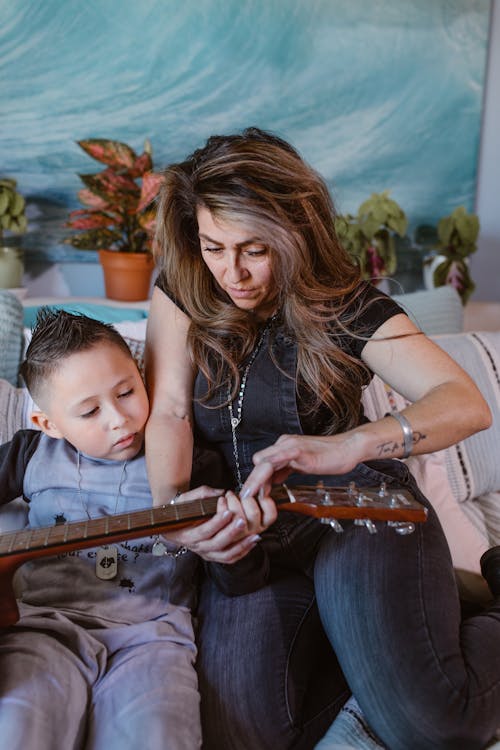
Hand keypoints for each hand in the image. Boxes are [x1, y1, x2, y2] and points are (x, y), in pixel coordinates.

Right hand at [161, 487, 276, 563]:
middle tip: (243, 521)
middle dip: (231, 533)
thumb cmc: (180, 511)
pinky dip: (242, 552)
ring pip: (224, 555)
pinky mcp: (213, 556)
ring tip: (253, 536)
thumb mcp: (185, 500)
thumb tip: (220, 492)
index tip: (228, 511)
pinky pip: (229, 559)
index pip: (203, 531)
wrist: (174, 526)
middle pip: (216, 544)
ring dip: (240, 546)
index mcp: (187, 534)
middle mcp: (196, 546)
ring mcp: (206, 553)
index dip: (217, 523)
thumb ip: (201, 494)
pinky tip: (252, 543)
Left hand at [241, 433, 360, 499]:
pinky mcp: (299, 452)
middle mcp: (284, 443)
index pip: (262, 462)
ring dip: (255, 480)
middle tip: (246, 499)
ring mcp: (290, 446)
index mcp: (284, 446)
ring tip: (250, 496)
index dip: (256, 479)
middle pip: (258, 462)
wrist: (348, 448)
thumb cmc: (329, 457)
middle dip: (251, 481)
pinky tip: (265, 488)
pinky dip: (266, 475)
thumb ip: (287, 469)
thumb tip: (274, 479)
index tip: (252, 495)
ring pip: (263, 462)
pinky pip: (276, 462)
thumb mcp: (302, 465)